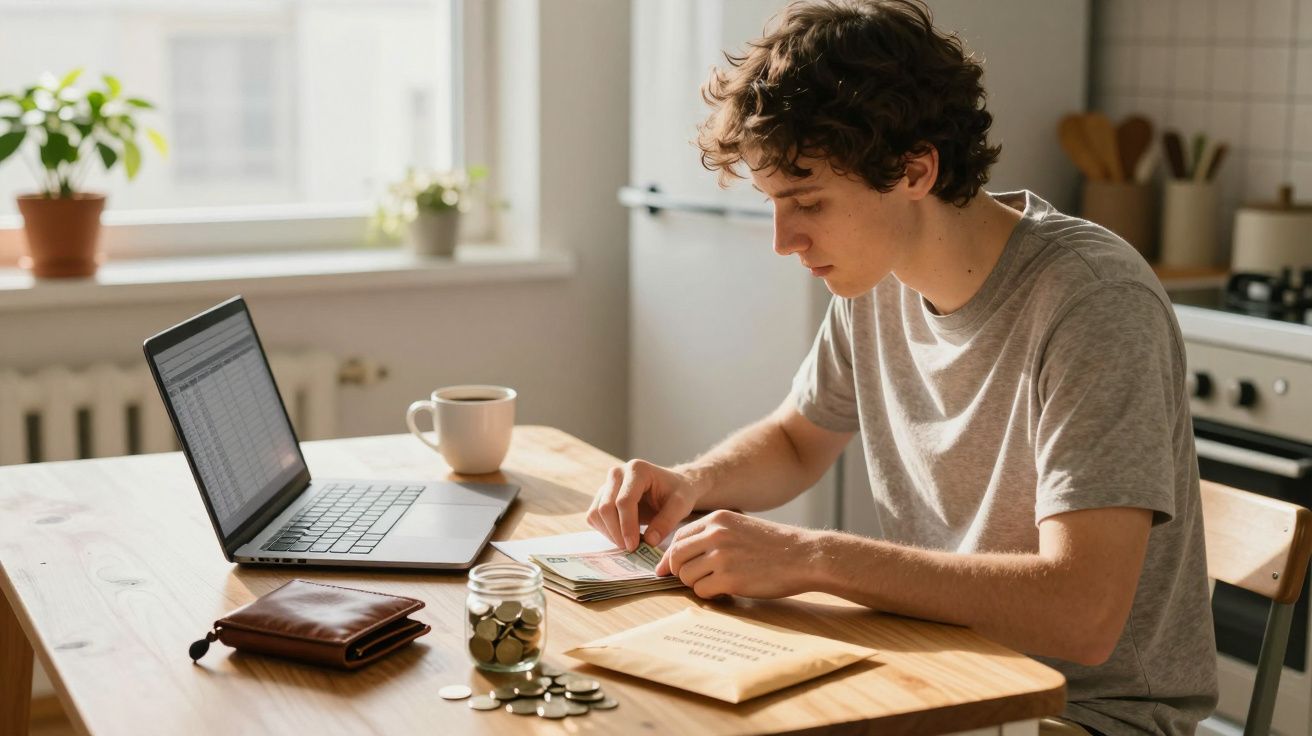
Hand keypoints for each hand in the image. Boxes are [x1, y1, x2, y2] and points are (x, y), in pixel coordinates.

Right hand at [586, 459, 701, 550]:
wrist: (672, 487)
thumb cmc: (678, 493)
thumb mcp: (681, 505)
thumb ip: (667, 521)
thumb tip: (650, 541)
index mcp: (637, 469)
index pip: (624, 501)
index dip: (627, 526)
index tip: (634, 546)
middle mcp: (617, 473)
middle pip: (606, 507)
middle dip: (616, 532)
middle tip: (631, 549)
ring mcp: (607, 484)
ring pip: (596, 513)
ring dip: (609, 533)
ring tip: (629, 544)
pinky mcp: (601, 496)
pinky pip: (594, 516)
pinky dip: (605, 530)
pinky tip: (623, 536)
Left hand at [654, 510, 819, 598]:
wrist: (804, 556)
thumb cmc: (775, 545)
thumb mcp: (741, 527)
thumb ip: (714, 535)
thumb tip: (683, 554)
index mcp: (717, 519)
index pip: (678, 536)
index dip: (671, 555)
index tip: (670, 567)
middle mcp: (716, 535)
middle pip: (676, 556)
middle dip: (678, 571)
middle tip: (690, 580)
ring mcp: (721, 556)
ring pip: (686, 575)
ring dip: (695, 584)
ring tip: (714, 584)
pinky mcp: (729, 579)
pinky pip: (701, 591)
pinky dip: (709, 595)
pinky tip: (723, 592)